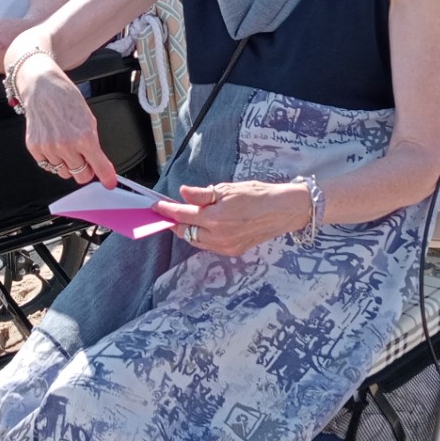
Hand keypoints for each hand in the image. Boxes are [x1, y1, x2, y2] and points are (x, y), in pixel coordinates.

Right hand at [19, 54, 116, 187]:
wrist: (43, 88)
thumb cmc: (66, 100)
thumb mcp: (89, 121)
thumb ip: (94, 145)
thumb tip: (99, 165)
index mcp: (84, 137)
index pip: (99, 166)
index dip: (106, 177)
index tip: (109, 182)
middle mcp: (66, 145)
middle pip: (80, 176)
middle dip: (85, 170)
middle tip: (84, 158)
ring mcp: (49, 148)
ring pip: (64, 173)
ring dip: (67, 164)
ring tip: (66, 146)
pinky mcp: (35, 148)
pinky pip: (48, 166)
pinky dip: (53, 159)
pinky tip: (54, 144)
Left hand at [153, 180, 312, 256]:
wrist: (283, 210)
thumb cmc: (257, 194)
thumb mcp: (228, 189)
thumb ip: (203, 194)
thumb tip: (182, 193)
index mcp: (216, 218)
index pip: (182, 215)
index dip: (167, 210)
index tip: (156, 206)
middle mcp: (218, 236)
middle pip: (185, 231)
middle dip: (175, 222)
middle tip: (167, 211)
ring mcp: (226, 246)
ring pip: (196, 241)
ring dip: (187, 230)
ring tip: (183, 218)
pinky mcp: (233, 251)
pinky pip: (208, 245)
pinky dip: (200, 237)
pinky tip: (201, 227)